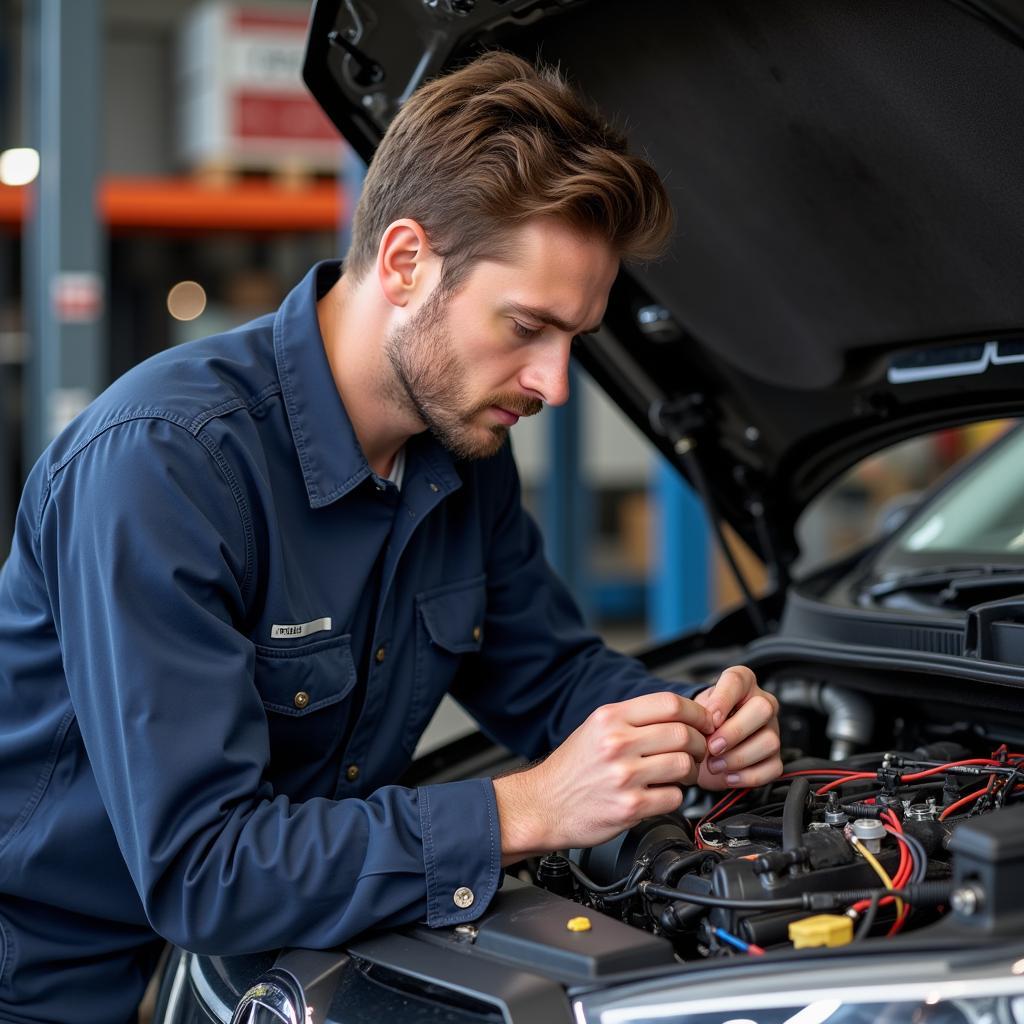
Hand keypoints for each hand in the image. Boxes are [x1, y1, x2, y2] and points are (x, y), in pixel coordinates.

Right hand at [493, 691, 711, 860]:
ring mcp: (624, 776)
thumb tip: (679, 714)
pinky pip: (673, 797)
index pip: (670, 704)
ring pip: (683, 765)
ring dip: (691, 771)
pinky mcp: (630, 807)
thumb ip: (633, 719)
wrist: (543, 805)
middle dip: (698, 743)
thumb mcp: (595, 728)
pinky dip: (675, 796)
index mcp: (610, 718)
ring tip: (680, 774)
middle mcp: (616, 743)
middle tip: (696, 751)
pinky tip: (662, 793)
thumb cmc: (571, 769)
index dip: (696, 712)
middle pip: (682, 733)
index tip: (704, 722)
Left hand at [693, 665, 781, 790]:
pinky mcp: (775, 757)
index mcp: (741, 684)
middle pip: (763, 709)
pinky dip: (747, 776)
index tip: (709, 719)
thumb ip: (698, 713)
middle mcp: (762, 703)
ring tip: (714, 764)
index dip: (723, 700)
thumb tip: (706, 722)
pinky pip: (771, 768)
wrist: (703, 748)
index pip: (737, 680)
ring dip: (738, 758)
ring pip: (769, 741)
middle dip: (734, 732)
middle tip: (711, 746)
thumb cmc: (702, 724)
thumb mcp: (695, 712)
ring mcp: (772, 731)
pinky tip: (728, 776)